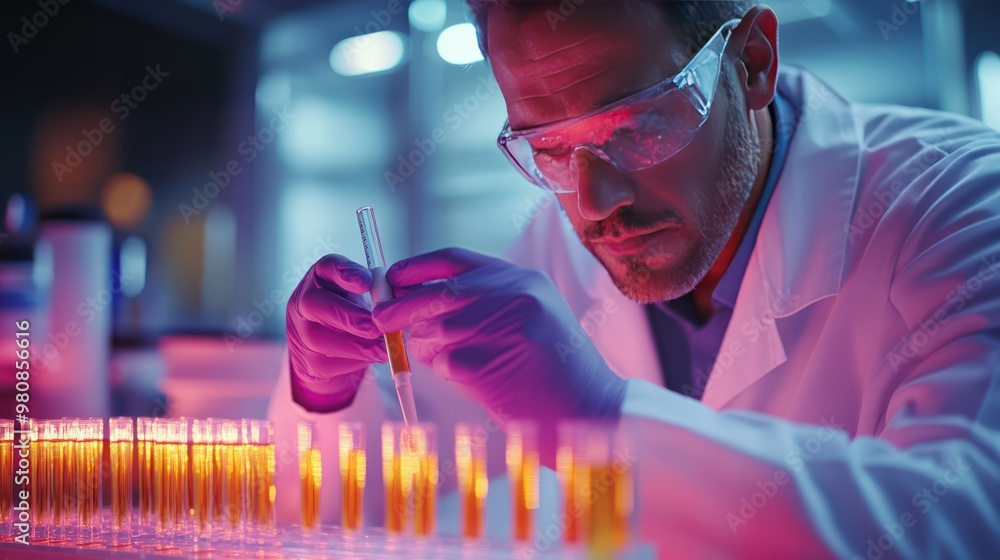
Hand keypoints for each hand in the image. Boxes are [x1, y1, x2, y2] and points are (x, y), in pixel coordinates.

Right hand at [286, 254, 386, 411]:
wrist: (334, 350)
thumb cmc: (356, 313)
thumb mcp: (368, 295)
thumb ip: (386, 291)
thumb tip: (408, 296)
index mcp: (322, 276)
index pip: (327, 266)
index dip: (346, 273)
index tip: (367, 282)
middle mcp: (304, 299)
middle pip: (314, 304)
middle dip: (350, 317)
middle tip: (378, 327)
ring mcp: (300, 331)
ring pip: (320, 339)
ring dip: (357, 345)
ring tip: (385, 348)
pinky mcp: (307, 361)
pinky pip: (328, 363)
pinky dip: (355, 361)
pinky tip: (373, 357)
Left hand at [372, 248, 625, 459]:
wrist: (589, 409)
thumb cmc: (550, 370)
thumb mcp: (525, 318)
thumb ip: (478, 303)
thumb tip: (412, 301)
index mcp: (521, 279)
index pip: (453, 259)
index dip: (415, 267)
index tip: (391, 278)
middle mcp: (515, 295)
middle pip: (438, 293)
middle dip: (402, 306)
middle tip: (381, 320)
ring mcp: (503, 327)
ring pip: (436, 329)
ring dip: (427, 347)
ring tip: (450, 360)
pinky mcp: (490, 361)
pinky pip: (444, 362)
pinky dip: (445, 372)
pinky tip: (469, 378)